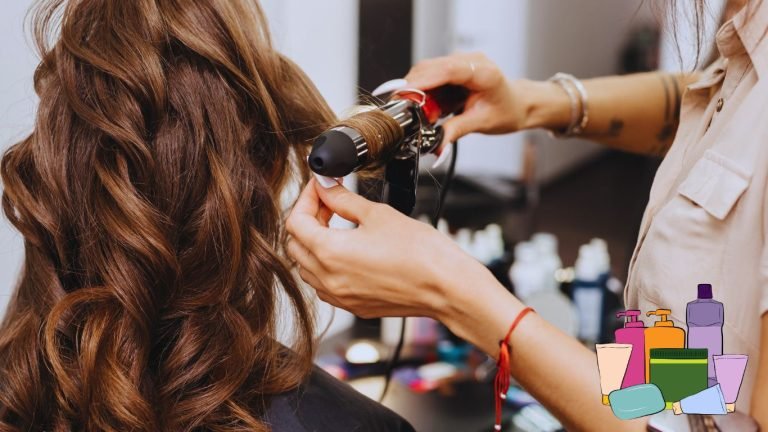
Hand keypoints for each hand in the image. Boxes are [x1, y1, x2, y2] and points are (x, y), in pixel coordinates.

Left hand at [285, 179, 490, 320]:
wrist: (446, 287)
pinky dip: (326, 266)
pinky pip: (324, 285)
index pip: (295, 222)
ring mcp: (340, 297)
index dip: (305, 199)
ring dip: (314, 244)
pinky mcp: (354, 306)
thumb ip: (343, 199)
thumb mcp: (377, 214)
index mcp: (329, 253)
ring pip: (307, 268)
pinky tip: (347, 251)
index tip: (320, 187)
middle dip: (307, 219)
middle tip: (328, 202)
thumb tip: (325, 187)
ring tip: (338, 225)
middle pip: (295, 245)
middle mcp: (328, 279)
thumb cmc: (421, 253)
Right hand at [405, 52, 550, 148]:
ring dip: (419, 93)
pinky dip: (425, 93)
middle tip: (407, 112)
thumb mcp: (482, 123)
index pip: (447, 70)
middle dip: (414, 89)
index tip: (403, 93)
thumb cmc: (507, 110)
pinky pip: (431, 76)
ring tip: (425, 115)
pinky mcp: (453, 68)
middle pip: (431, 68)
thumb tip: (436, 145)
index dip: (423, 80)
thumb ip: (456, 131)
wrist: (518, 104)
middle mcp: (470, 61)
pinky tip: (433, 108)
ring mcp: (461, 62)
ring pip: (427, 71)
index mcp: (483, 72)